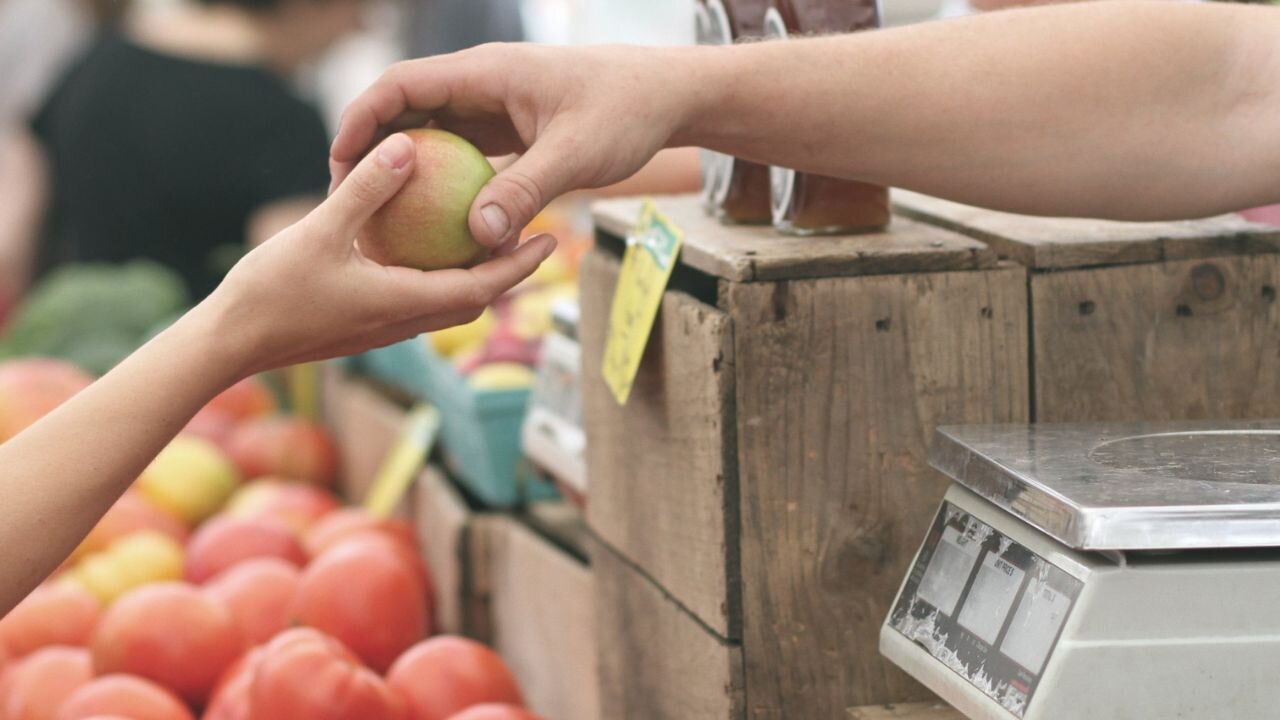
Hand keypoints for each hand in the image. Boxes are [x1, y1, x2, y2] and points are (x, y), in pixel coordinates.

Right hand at [196, 132, 555, 377]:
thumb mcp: (320, 230)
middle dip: (508, 273)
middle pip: (473, 301)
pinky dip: (436, 279)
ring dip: (473, 278)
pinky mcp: (363, 327)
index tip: (551, 240)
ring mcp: (382, 330)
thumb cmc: (271, 291)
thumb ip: (366, 190)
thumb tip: (407, 146)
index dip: (519, 265)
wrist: (229, 344)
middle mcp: (402, 324)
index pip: (481, 288)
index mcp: (403, 304)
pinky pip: (415, 302)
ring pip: (445, 305)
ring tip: (488, 241)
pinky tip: (423, 249)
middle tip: (533, 237)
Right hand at [330, 44, 702, 248]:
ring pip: (431, 133)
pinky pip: (460, 153)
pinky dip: (441, 182)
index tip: (340, 164)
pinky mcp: (508, 129)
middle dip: (371, 149)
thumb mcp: (576, 154)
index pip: (401, 85)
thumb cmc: (625, 112)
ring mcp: (493, 106)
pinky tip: (432, 224)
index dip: (362, 120)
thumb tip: (478, 236)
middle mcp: (481, 84)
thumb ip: (526, 191)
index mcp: (485, 73)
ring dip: (404, 169)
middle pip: (405, 109)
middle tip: (347, 200)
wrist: (665, 96)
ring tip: (378, 217)